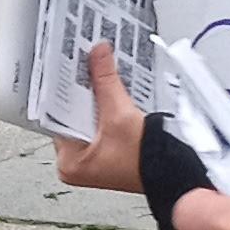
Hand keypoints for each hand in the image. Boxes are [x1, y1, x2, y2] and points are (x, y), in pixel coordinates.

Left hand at [51, 40, 148, 192]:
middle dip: (80, 91)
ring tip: (94, 73)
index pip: (57, 116)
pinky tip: (107, 90)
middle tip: (81, 64)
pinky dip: (103, 107)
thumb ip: (106, 81)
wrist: (172, 174)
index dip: (64, 89)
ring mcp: (89, 157)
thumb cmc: (146, 163)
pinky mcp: (103, 151)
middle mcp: (74, 162)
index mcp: (68, 162)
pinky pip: (96, 122)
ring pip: (85, 116)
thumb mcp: (121, 114)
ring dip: (93, 97)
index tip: (67, 67)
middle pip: (71, 115)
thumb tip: (98, 55)